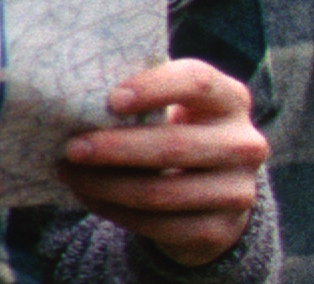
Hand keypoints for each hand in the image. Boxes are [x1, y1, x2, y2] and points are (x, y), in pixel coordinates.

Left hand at [57, 59, 267, 266]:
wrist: (216, 192)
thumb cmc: (179, 130)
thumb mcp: (176, 105)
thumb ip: (145, 95)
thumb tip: (79, 95)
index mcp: (231, 99)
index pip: (197, 82)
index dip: (153, 87)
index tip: (110, 99)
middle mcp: (244, 145)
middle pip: (174, 145)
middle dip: (114, 148)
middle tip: (71, 147)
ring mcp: (237, 192)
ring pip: (161, 192)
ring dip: (106, 185)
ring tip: (69, 173)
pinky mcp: (218, 231)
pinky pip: (158, 226)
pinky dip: (115, 211)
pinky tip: (88, 197)